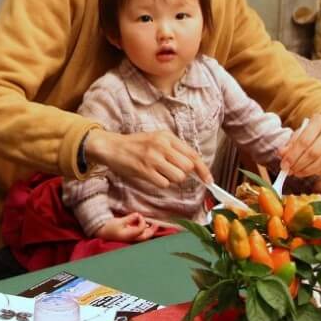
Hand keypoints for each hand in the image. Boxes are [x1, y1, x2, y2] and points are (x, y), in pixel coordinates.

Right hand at [84, 129, 211, 189]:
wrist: (111, 147)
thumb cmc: (134, 145)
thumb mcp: (156, 139)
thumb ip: (174, 149)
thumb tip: (193, 167)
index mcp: (167, 137)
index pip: (193, 155)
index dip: (203, 169)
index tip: (209, 180)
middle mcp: (161, 146)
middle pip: (188, 167)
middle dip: (184, 174)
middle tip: (172, 172)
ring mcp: (153, 158)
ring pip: (178, 177)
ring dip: (172, 180)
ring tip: (160, 173)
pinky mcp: (144, 170)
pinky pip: (164, 184)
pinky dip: (160, 183)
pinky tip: (151, 176)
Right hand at [95, 213, 157, 241]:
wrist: (102, 231)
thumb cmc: (109, 227)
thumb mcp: (119, 221)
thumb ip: (130, 218)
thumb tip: (138, 215)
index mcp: (129, 235)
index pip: (141, 228)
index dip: (142, 221)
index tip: (138, 215)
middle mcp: (132, 238)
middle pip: (146, 236)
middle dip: (152, 230)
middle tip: (157, 224)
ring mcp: (131, 238)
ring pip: (144, 236)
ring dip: (149, 231)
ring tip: (154, 225)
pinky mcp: (129, 236)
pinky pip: (140, 235)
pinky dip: (144, 231)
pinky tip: (146, 226)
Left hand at [278, 115, 320, 177]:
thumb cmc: (315, 131)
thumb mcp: (301, 132)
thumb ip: (291, 143)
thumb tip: (282, 154)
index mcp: (319, 121)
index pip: (304, 141)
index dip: (292, 156)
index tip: (284, 165)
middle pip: (314, 152)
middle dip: (300, 165)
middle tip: (291, 171)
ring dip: (309, 170)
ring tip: (299, 173)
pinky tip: (314, 172)